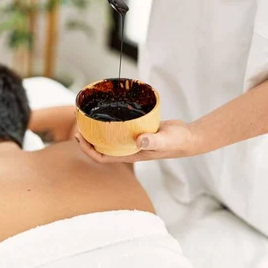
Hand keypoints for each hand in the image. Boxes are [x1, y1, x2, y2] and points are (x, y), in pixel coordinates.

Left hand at [76, 120, 198, 162]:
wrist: (188, 137)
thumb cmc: (177, 141)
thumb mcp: (165, 140)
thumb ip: (153, 140)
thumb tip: (138, 140)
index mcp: (130, 155)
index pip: (102, 157)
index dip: (88, 150)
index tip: (79, 137)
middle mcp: (128, 149)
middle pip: (101, 147)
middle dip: (87, 137)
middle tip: (79, 122)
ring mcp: (131, 141)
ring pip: (108, 138)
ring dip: (97, 130)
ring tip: (88, 116)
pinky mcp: (136, 131)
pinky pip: (118, 129)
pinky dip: (110, 122)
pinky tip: (108, 110)